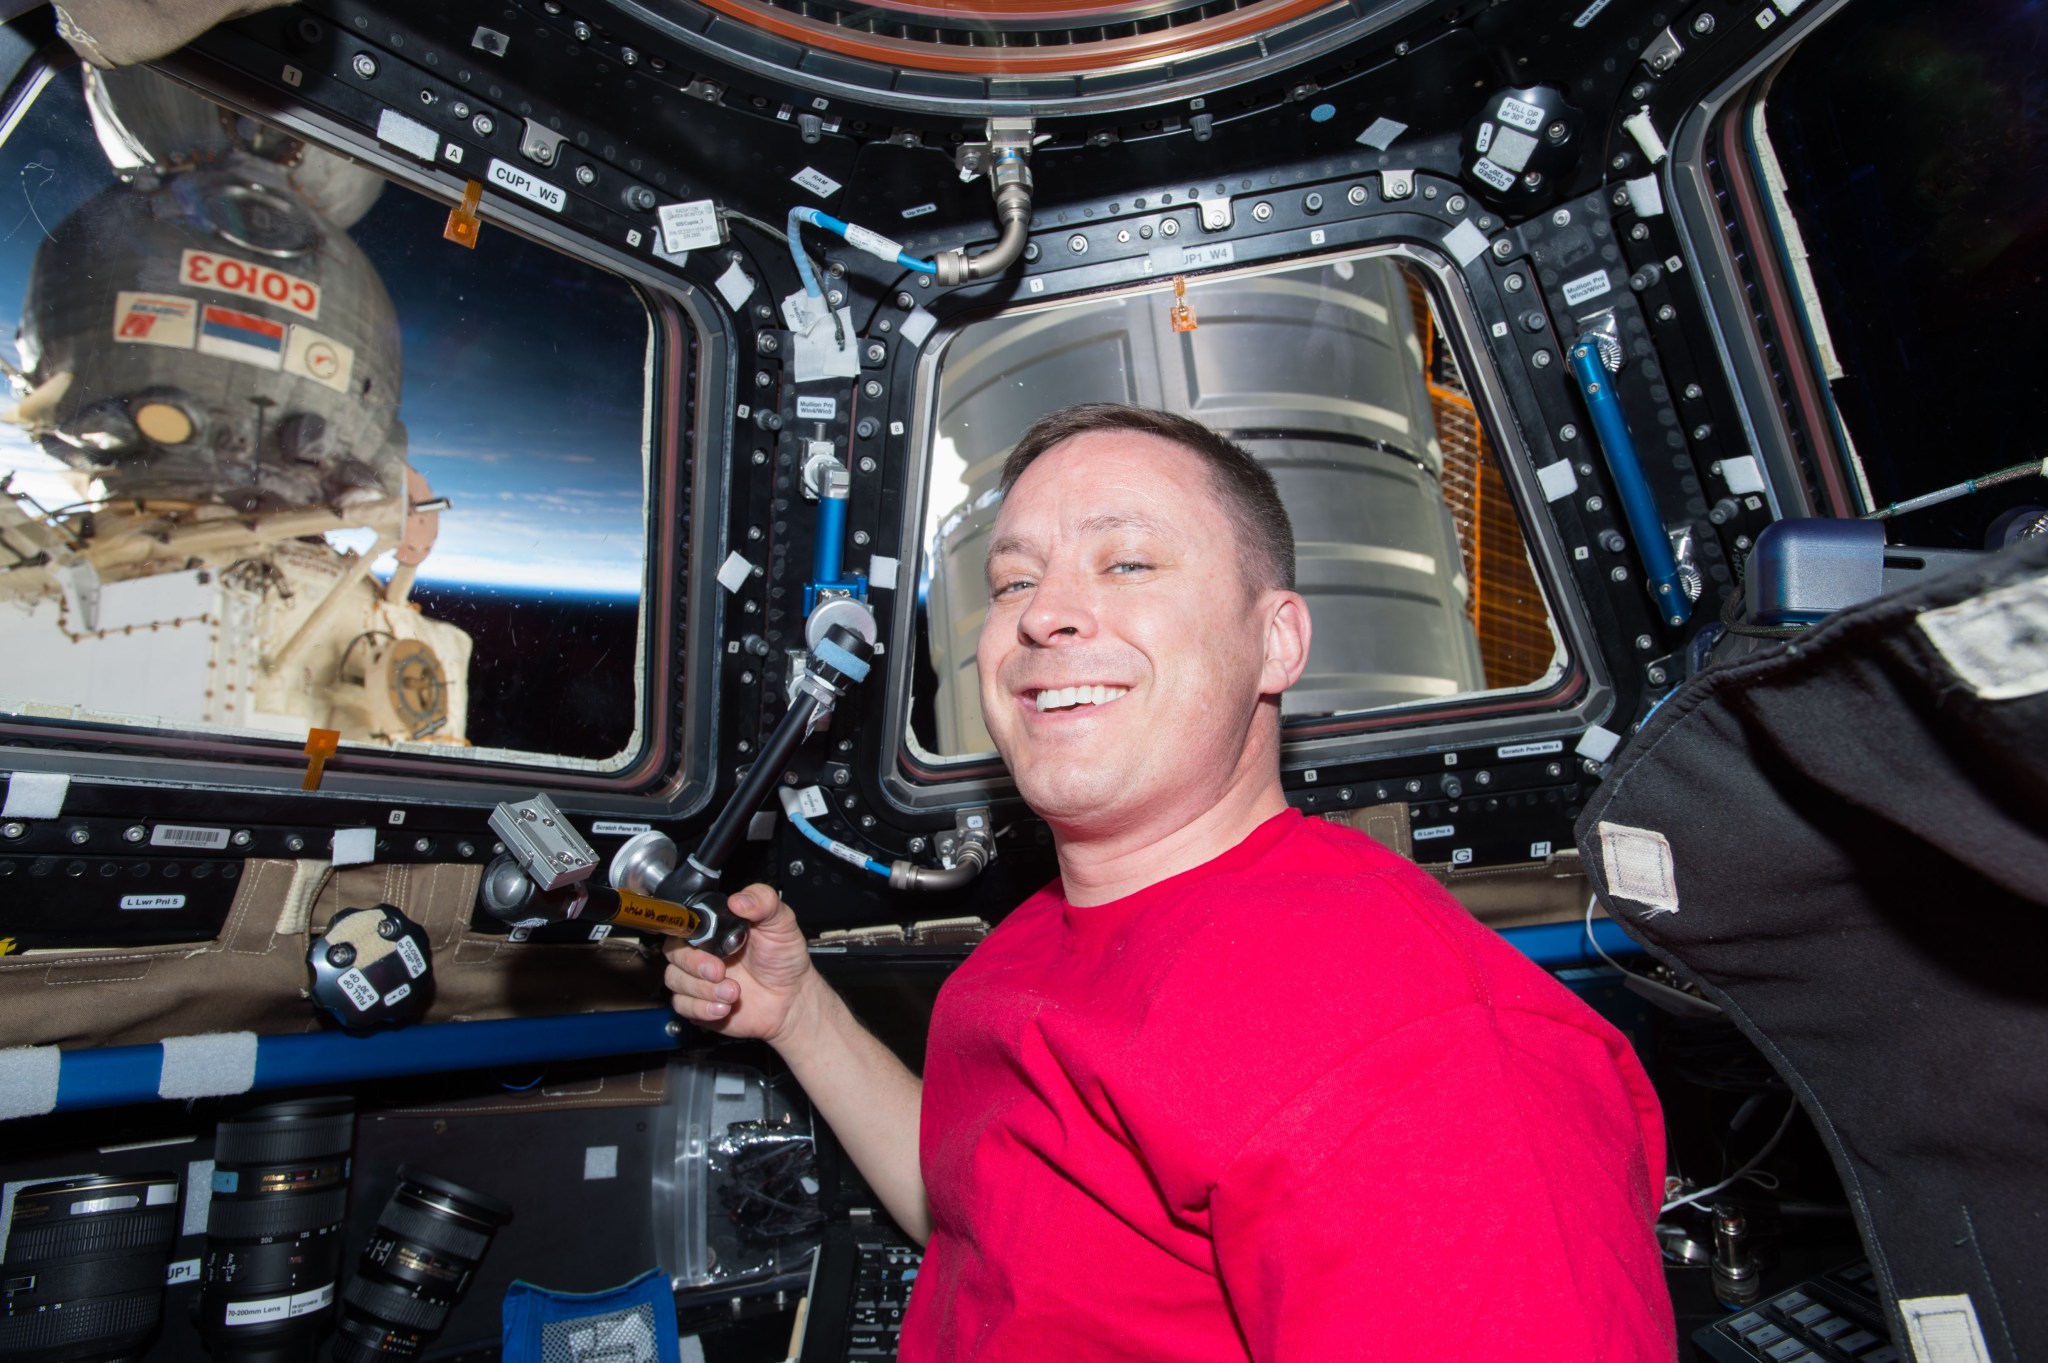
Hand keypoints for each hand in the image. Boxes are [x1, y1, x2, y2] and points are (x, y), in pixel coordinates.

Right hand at [662, 884, 815, 1045]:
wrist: (792, 998)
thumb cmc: (784, 959)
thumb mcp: (781, 923)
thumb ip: (763, 901)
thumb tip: (738, 900)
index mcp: (715, 930)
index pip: (683, 923)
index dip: (688, 932)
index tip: (705, 942)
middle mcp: (703, 952)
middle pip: (674, 953)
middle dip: (695, 965)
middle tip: (720, 971)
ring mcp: (699, 979)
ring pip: (675, 980)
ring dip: (703, 990)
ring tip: (733, 993)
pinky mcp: (698, 1004)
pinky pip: (682, 1005)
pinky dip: (702, 1008)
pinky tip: (723, 1008)